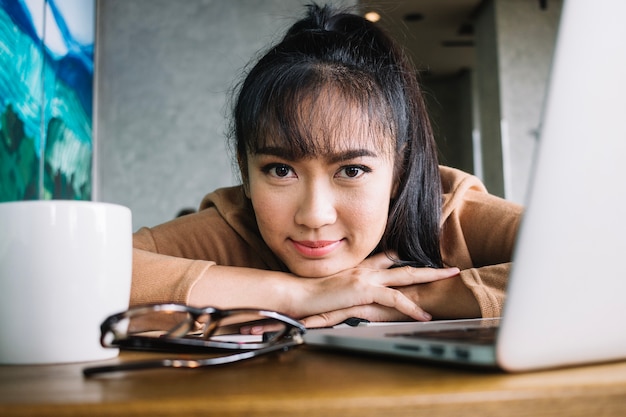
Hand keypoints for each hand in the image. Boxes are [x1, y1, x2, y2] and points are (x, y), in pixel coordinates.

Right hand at [295, 253, 459, 327]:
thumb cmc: (313, 294)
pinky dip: (411, 307)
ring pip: (406, 276)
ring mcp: (367, 277)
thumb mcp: (335, 288)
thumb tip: (358, 295)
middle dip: (429, 267)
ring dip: (430, 277)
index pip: (387, 259)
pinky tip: (423, 315)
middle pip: (404, 265)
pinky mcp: (365, 290)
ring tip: (449, 278)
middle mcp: (366, 269)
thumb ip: (349, 288)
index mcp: (359, 267)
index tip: (422, 262)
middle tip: (450, 268)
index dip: (406, 260)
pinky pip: (394, 297)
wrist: (299, 294)